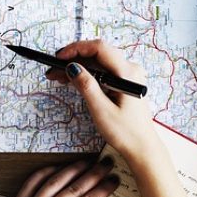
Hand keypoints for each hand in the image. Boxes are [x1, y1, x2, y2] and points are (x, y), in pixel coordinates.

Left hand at [0, 158, 118, 196]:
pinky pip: (32, 182)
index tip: (113, 180)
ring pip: (55, 180)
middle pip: (75, 187)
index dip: (103, 189)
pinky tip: (57, 168)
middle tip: (106, 165)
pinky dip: (45, 172)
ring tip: (86, 163)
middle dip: (94, 174)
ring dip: (72, 169)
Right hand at [47, 40, 160, 171]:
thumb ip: (86, 86)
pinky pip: (103, 71)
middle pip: (97, 54)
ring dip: (78, 67)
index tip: (59, 57)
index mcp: (127, 73)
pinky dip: (87, 74)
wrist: (142, 148)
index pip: (99, 48)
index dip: (76, 49)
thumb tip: (71, 67)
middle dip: (74, 58)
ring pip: (98, 63)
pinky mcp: (124, 82)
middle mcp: (130, 69)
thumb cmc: (126, 133)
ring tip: (58, 76)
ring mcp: (128, 75)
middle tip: (53, 69)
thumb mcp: (102, 110)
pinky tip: (72, 80)